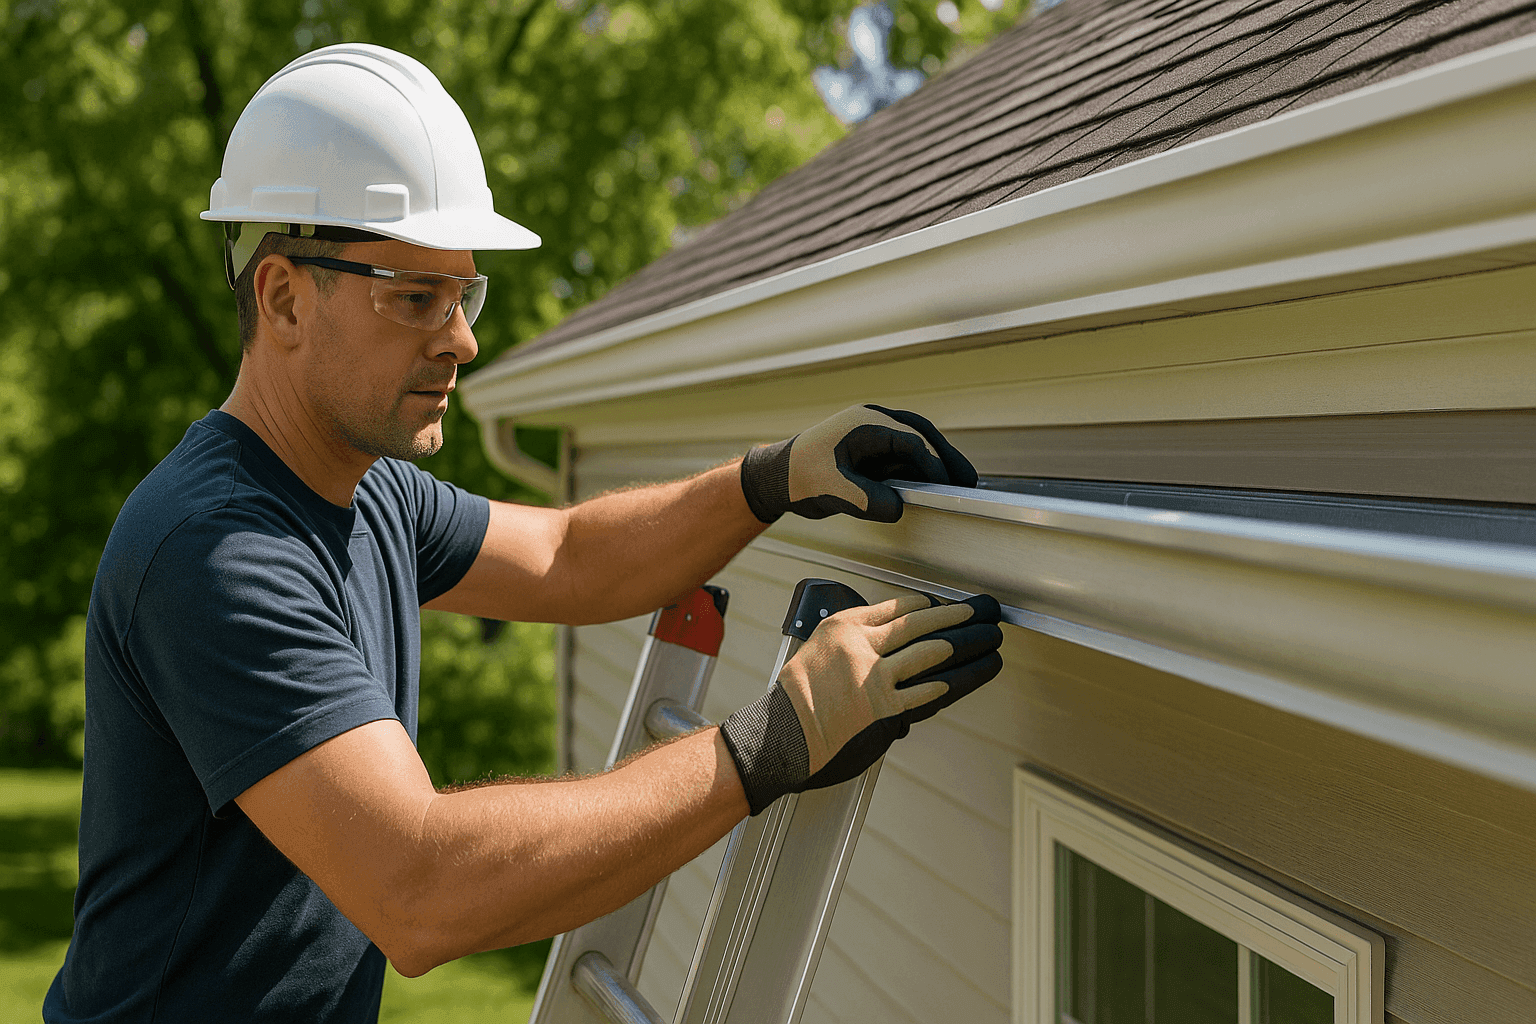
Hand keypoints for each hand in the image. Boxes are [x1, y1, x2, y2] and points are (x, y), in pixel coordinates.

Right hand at [719, 592, 1002, 814]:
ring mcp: (873, 677)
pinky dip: (946, 684)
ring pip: (931, 654)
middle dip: (959, 617)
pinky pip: (923, 692)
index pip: (898, 606)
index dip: (930, 606)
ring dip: (967, 648)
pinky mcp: (882, 708)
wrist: (782, 735)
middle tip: (983, 612)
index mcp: (843, 626)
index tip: (948, 606)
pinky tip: (961, 678)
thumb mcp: (818, 651)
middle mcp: (860, 646)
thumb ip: (855, 644)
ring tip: (988, 642)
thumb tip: (890, 645)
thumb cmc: (796, 699)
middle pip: (921, 624)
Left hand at [739, 405, 976, 522]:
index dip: (933, 463)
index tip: (948, 485)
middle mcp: (872, 423)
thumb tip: (899, 507)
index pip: (910, 441)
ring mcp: (873, 435)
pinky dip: (920, 468)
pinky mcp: (871, 451)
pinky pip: (903, 455)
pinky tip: (932, 486)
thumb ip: (868, 500)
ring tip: (959, 483)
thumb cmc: (800, 478)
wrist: (777, 477)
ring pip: (915, 443)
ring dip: (936, 461)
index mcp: (864, 424)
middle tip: (968, 479)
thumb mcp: (834, 491)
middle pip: (920, 434)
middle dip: (946, 456)